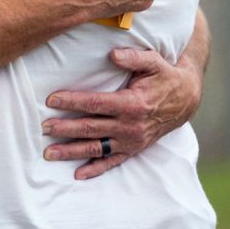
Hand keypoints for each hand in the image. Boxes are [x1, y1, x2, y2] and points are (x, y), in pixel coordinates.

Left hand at [41, 47, 202, 179]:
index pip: (95, 104)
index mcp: (132, 104)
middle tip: (43, 127)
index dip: (72, 102)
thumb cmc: (164, 76)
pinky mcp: (133, 149)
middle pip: (91, 128)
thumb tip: (112, 54)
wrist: (186, 99)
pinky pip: (112, 162)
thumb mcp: (154, 61)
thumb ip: (133, 57)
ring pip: (97, 148)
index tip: (51, 100)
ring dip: (72, 151)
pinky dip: (95, 169)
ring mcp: (131, 141)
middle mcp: (130, 126)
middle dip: (65, 128)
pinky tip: (78, 173)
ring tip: (49, 153)